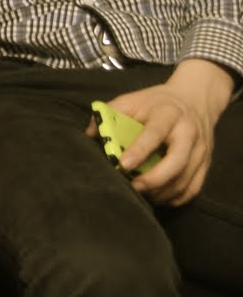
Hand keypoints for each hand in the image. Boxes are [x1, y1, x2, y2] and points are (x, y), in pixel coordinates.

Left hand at [92, 59, 232, 204]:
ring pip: (186, 179)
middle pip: (177, 161)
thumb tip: (90, 135)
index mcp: (168, 114)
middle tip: (134, 187)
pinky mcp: (206, 164)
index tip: (123, 165)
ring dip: (163, 192)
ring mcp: (201, 150)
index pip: (155, 133)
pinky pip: (193, 188)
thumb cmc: (156, 102)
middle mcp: (189, 132)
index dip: (140, 151)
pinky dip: (175, 197)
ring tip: (142, 194)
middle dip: (154, 179)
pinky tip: (158, 196)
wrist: (195, 99)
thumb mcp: (132, 100)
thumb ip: (109, 113)